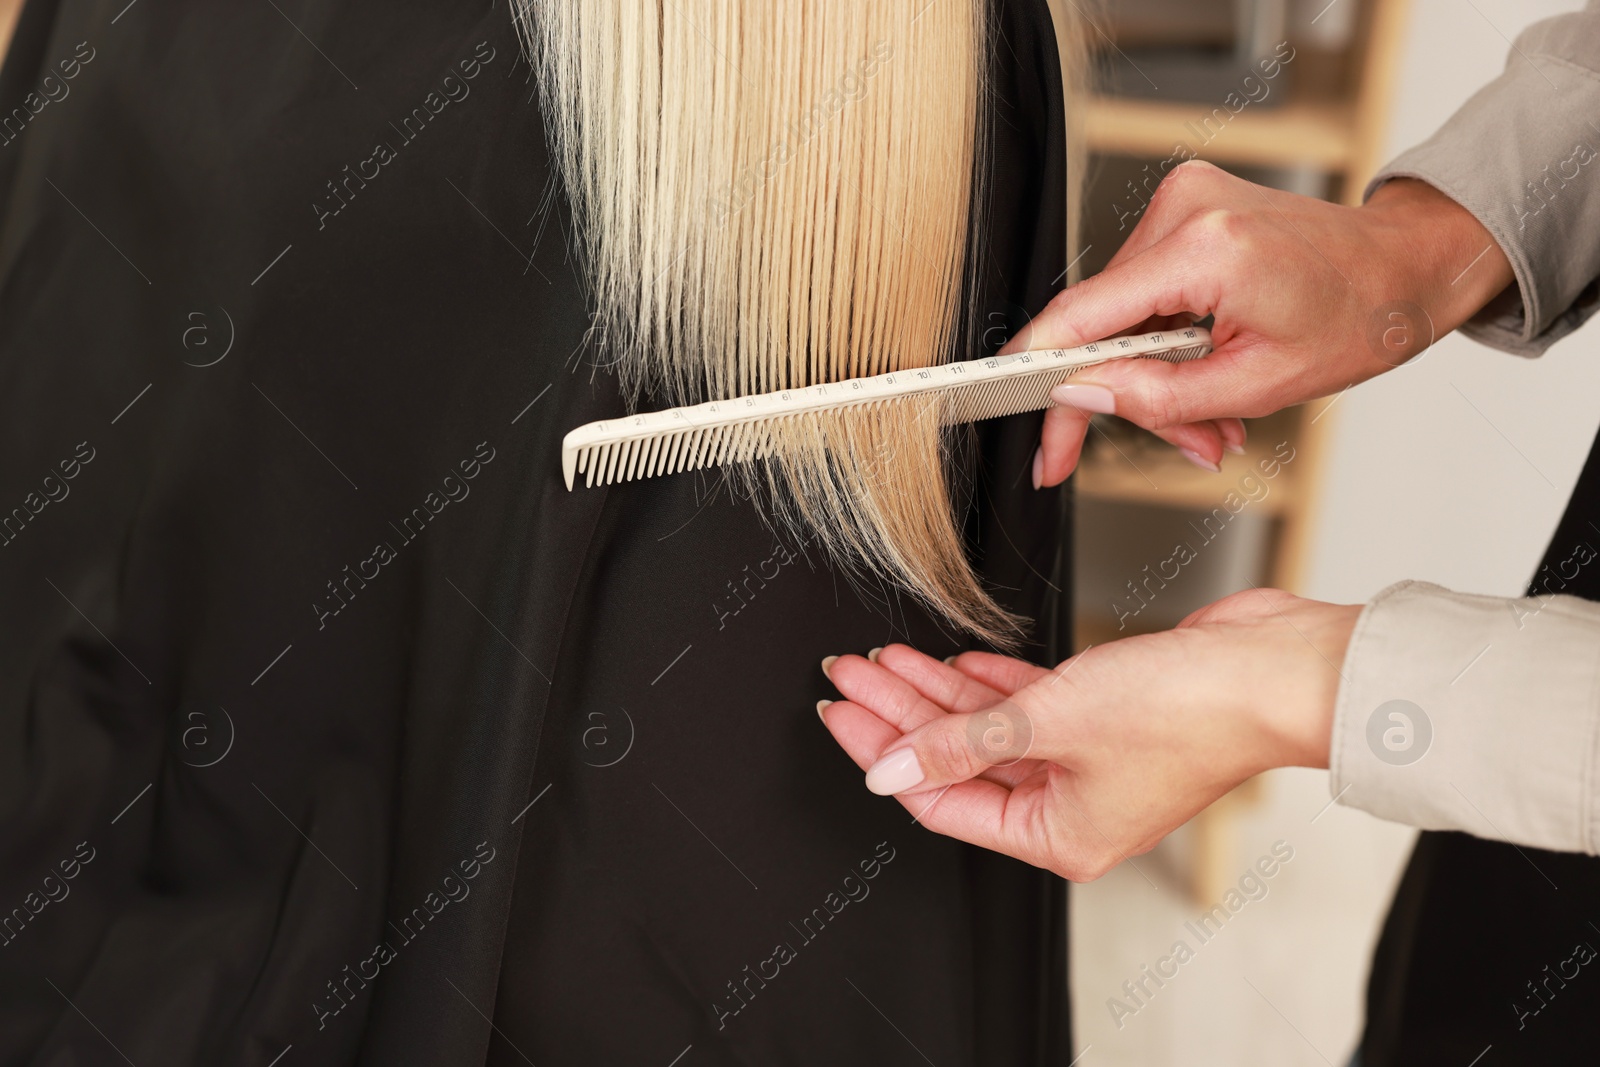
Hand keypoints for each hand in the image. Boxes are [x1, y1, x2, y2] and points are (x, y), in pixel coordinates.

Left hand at [817, 589, 1359, 879]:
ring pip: (989, 728)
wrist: (1272, 668)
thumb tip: (890, 770)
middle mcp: (1070, 807)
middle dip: (899, 713)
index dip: (882, 753)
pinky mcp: (1105, 717)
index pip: (941, 800)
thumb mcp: (1051, 723)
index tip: (840, 711)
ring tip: (884, 655)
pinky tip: (950, 659)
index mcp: (1058, 837)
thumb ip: (962, 744)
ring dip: (938, 690)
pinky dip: (990, 683)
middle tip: (848, 673)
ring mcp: (1089, 762)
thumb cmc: (1187, 710)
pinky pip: (1029, 706)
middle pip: (957, 760)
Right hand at [1015, 162, 1514, 486]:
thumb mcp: (1258, 386)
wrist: (1405, 265)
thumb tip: (1081, 394)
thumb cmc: (1358, 318)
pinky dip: (1167, 340)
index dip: (1043, 381)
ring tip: (1212, 418)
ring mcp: (1183, 200)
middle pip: (1102, 324)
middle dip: (1129, 395)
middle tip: (1181, 445)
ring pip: (1123, 315)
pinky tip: (1205, 368)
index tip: (1039, 436)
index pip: (1081, 318)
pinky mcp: (1186, 206)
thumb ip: (1157, 397)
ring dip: (1154, 374)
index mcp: (1206, 249)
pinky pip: (1145, 290)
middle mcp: (1185, 209)